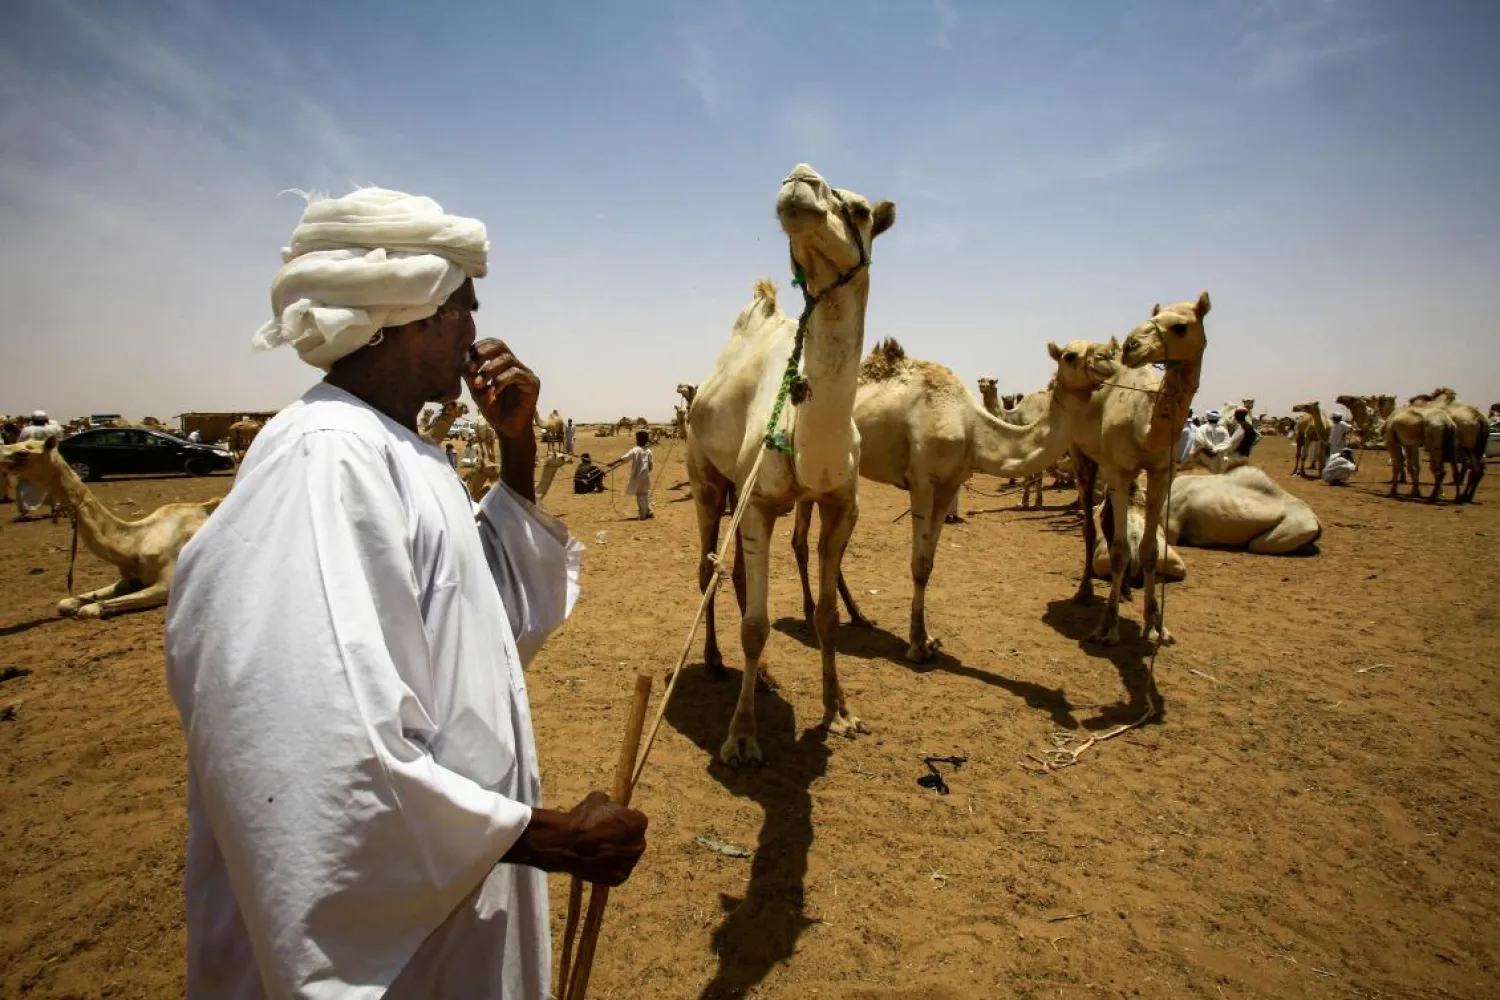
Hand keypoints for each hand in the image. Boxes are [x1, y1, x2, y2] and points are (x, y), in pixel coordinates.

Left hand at [467, 339, 539, 440]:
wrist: (508, 430)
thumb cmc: (494, 410)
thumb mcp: (477, 390)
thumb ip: (470, 375)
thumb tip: (462, 358)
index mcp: (502, 364)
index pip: (491, 344)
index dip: (478, 348)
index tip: (466, 363)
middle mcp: (515, 364)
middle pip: (500, 345)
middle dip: (483, 353)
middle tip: (472, 368)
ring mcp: (525, 373)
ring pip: (507, 359)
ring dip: (489, 370)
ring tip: (480, 384)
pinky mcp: (532, 383)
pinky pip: (516, 374)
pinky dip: (501, 381)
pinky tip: (494, 392)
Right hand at [502, 791, 646, 885]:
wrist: (566, 844)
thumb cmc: (583, 819)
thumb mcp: (597, 799)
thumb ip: (608, 802)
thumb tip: (607, 803)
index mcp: (639, 823)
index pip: (637, 820)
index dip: (624, 820)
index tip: (612, 822)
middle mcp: (639, 845)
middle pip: (634, 840)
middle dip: (623, 838)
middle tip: (606, 837)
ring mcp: (629, 864)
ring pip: (626, 857)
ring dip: (617, 854)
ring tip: (599, 851)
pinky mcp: (619, 879)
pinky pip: (617, 872)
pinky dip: (609, 869)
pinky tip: (597, 863)